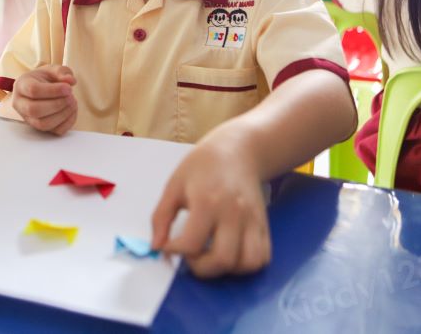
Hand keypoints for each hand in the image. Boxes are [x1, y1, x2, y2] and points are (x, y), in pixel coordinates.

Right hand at [12, 65, 77, 134]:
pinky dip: (67, 122)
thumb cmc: (44, 79)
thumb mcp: (51, 69)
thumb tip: (70, 80)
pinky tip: (72, 110)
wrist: (40, 89)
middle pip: (34, 110)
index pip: (33, 90)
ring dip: (63, 114)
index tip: (68, 88)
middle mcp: (20, 104)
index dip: (53, 91)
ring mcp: (28, 119)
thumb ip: (62, 71)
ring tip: (73, 102)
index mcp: (21, 85)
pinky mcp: (39, 128)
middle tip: (71, 96)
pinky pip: (54, 131)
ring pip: (43, 124)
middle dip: (57, 104)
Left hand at [151, 130, 270, 277]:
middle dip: (201, 267)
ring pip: (247, 264)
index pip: (191, 243)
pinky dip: (246, 265)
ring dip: (226, 269)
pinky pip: (262, 257)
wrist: (237, 150)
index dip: (175, 251)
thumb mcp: (174, 185)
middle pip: (222, 260)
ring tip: (211, 255)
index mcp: (206, 201)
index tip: (169, 246)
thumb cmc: (202, 165)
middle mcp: (233, 213)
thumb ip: (161, 217)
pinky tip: (229, 253)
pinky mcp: (264, 224)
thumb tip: (156, 247)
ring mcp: (252, 220)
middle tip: (190, 255)